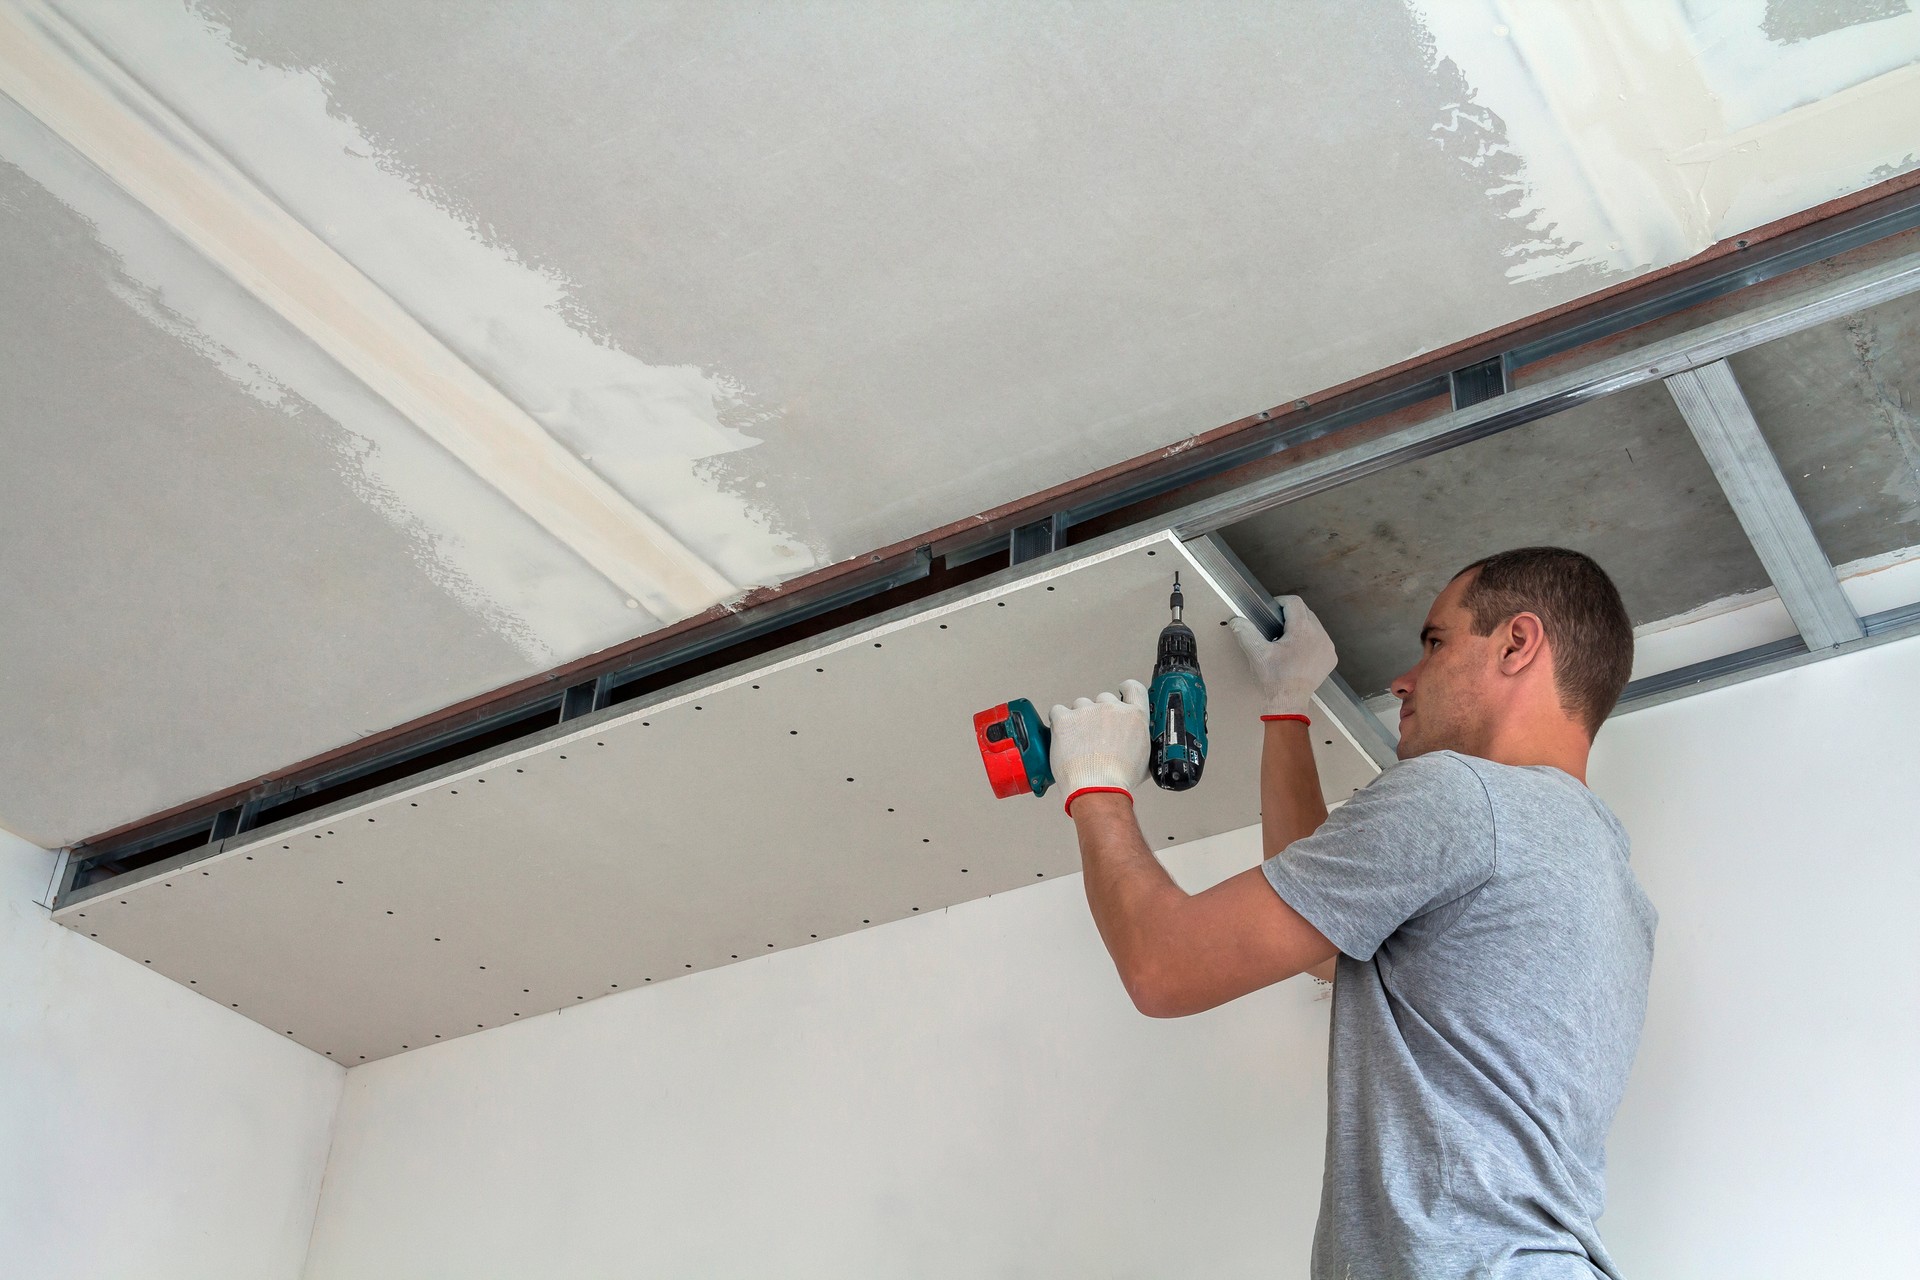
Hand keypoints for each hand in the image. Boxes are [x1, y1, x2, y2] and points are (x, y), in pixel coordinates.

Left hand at [1048, 678, 1149, 809]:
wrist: (1096, 788)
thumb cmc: (1118, 779)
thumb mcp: (1145, 760)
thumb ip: (1141, 742)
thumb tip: (1138, 743)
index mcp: (1134, 716)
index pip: (1133, 688)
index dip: (1125, 689)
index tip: (1121, 691)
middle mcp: (1112, 708)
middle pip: (1102, 699)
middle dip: (1098, 714)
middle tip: (1094, 735)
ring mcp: (1087, 711)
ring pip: (1080, 705)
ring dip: (1078, 719)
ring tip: (1078, 742)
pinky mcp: (1065, 718)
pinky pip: (1058, 711)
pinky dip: (1058, 722)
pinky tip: (1062, 737)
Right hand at [1229, 596, 1336, 717]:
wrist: (1288, 703)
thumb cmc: (1274, 679)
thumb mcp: (1256, 653)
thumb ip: (1245, 632)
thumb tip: (1236, 620)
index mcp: (1302, 630)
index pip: (1294, 602)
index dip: (1280, 603)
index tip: (1271, 613)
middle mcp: (1320, 635)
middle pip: (1305, 612)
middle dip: (1290, 616)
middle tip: (1275, 629)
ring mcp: (1328, 647)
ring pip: (1314, 625)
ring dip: (1300, 628)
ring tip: (1286, 642)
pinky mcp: (1331, 658)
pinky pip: (1321, 640)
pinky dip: (1310, 641)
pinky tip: (1298, 653)